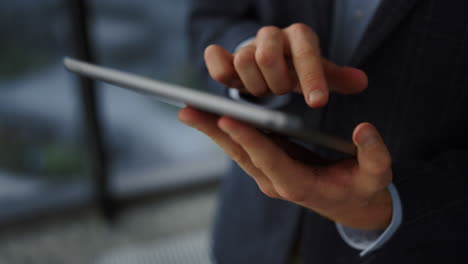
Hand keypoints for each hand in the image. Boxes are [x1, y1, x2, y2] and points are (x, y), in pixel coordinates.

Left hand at [179, 107, 392, 229]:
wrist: (355, 208)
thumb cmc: (363, 191)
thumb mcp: (377, 176)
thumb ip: (374, 154)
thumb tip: (364, 129)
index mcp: (299, 184)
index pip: (269, 158)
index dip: (249, 139)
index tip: (227, 119)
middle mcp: (276, 182)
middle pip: (241, 154)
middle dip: (215, 131)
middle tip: (188, 110)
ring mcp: (269, 176)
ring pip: (237, 151)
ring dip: (213, 131)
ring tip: (190, 109)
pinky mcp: (268, 168)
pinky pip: (243, 149)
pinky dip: (226, 133)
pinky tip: (212, 116)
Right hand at [204, 23, 367, 107]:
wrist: (270, 61)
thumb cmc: (297, 70)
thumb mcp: (319, 73)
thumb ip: (337, 78)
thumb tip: (361, 82)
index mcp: (299, 36)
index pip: (306, 53)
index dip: (311, 78)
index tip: (317, 102)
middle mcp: (272, 36)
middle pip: (267, 56)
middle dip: (275, 83)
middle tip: (281, 92)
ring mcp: (246, 45)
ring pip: (243, 60)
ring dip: (254, 85)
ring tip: (263, 91)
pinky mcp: (225, 55)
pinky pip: (214, 58)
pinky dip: (219, 69)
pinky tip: (232, 83)